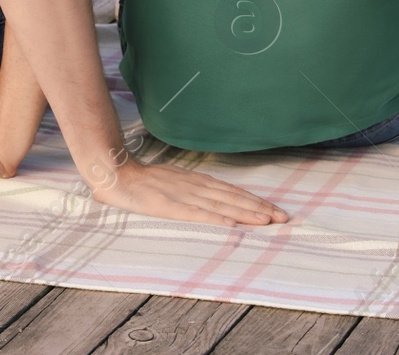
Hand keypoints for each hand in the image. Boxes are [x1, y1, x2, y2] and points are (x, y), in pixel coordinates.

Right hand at [91, 160, 288, 226]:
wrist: (115, 173)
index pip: (232, 192)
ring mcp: (183, 196)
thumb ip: (190, 190)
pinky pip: (196, 214)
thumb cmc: (142, 181)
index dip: (254, 201)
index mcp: (196, 182)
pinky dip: (216, 220)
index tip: (275, 210)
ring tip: (267, 221)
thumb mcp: (172, 181)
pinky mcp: (169, 206)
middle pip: (233, 198)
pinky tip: (231, 226)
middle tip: (283, 218)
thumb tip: (212, 201)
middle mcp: (195, 187)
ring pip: (221, 206)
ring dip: (246, 214)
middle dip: (259, 208)